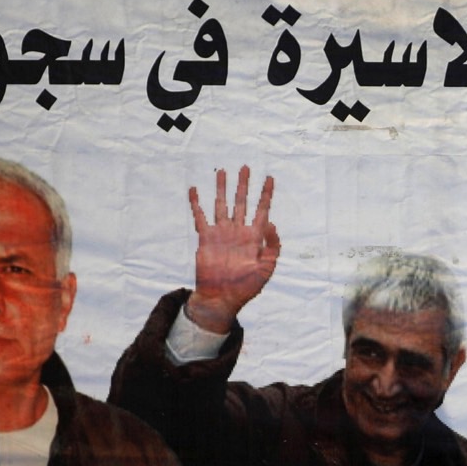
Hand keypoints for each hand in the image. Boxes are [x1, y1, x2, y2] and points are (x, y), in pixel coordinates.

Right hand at [185, 166, 279, 334]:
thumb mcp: (267, 268)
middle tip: (245, 167)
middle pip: (242, 202)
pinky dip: (196, 203)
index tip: (270, 178)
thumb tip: (271, 222)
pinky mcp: (206, 238)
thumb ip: (272, 246)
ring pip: (222, 204)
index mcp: (254, 237)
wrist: (221, 298)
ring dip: (222, 188)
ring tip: (222, 171)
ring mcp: (221, 233)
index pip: (262, 210)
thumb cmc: (246, 287)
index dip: (266, 194)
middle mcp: (238, 231)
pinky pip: (200, 217)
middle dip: (244, 185)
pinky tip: (194, 189)